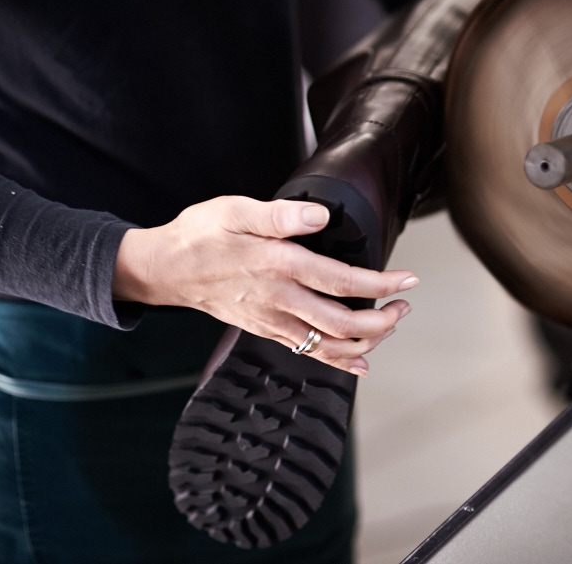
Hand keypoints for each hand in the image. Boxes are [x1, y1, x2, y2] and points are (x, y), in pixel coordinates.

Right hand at [112, 196, 417, 374]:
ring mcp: (272, 320)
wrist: (164, 269)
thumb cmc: (199, 235)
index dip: (381, 283)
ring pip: (328, 344)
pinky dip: (338, 359)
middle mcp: (279, 299)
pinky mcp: (265, 330)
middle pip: (342, 323)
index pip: (342, 281)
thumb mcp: (235, 210)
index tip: (407, 279)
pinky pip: (308, 352)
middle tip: (404, 305)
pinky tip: (359, 360)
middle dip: (382, 319)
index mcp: (278, 266)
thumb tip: (321, 216)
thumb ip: (281, 214)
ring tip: (389, 323)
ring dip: (366, 339)